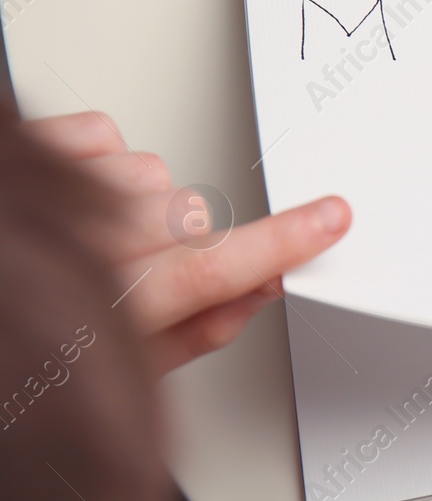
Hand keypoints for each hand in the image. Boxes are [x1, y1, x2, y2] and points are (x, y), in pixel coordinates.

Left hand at [22, 111, 350, 373]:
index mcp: (106, 307)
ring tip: (93, 231)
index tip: (331, 218)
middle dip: (182, 242)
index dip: (283, 242)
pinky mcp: (39, 144)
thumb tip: (253, 296)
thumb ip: (190, 333)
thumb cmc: (22, 344)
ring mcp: (57, 188)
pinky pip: (109, 135)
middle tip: (139, 265)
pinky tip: (73, 191)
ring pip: (155, 176)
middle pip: (189, 221)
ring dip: (138, 201)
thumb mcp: (111, 365)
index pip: (215, 271)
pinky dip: (101, 158)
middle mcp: (82, 242)